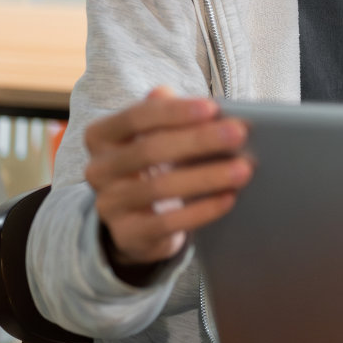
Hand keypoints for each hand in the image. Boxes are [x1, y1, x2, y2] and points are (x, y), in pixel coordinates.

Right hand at [84, 87, 251, 268]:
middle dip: (198, 141)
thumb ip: (176, 117)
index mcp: (102, 136)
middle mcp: (98, 169)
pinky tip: (228, 199)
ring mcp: (108, 204)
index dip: (174, 112)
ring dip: (206, 177)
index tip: (213, 107)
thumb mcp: (159, 137)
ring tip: (243, 169)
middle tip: (239, 135)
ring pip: (159, 188)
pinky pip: (166, 223)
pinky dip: (201, 211)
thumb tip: (212, 109)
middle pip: (149, 150)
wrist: (138, 219)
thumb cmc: (156, 164)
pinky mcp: (127, 234)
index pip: (135, 117)